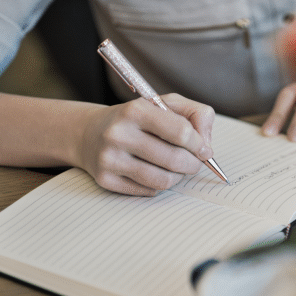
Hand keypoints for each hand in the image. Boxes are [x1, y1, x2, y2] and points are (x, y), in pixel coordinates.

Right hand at [77, 94, 215, 195]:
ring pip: (163, 180)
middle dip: (193, 164)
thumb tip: (206, 145)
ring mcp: (109, 158)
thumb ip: (196, 115)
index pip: (182, 132)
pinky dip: (159, 185)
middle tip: (195, 162)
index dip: (199, 144)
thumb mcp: (166, 104)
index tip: (204, 149)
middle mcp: (118, 133)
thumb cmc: (138, 119)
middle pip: (175, 160)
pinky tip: (154, 172)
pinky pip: (148, 191)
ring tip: (177, 169)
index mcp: (135, 110)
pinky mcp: (105, 179)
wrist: (89, 133)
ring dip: (178, 177)